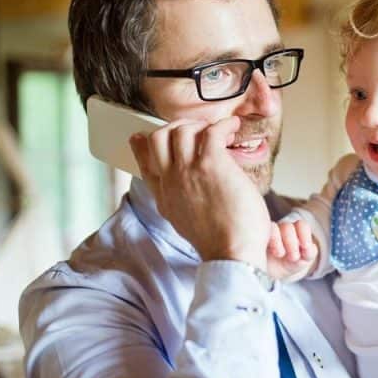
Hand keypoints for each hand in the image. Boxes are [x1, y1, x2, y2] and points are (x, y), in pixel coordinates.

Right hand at [129, 116, 269, 268]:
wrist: (231, 253)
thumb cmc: (222, 242)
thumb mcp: (187, 223)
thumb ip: (182, 203)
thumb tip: (189, 191)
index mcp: (165, 197)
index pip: (144, 162)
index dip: (144, 144)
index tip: (147, 135)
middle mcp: (171, 181)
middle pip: (157, 138)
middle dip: (175, 127)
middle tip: (196, 130)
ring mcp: (188, 171)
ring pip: (181, 129)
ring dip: (201, 124)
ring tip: (220, 131)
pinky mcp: (210, 164)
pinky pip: (210, 131)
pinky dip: (223, 125)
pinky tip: (233, 128)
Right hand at [266, 219, 318, 280]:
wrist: (272, 275)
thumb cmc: (288, 264)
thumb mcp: (301, 261)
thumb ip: (309, 254)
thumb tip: (310, 247)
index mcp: (296, 232)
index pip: (301, 225)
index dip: (304, 234)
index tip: (305, 247)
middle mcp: (282, 230)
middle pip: (288, 227)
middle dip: (292, 242)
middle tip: (293, 257)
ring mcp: (268, 233)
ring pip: (274, 228)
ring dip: (279, 241)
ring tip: (280, 255)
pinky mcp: (258, 237)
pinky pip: (263, 233)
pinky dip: (270, 241)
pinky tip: (272, 252)